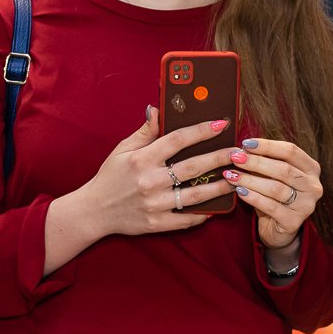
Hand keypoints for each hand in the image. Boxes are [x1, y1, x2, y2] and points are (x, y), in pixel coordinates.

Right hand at [68, 107, 241, 238]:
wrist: (93, 211)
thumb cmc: (110, 177)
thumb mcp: (122, 150)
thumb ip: (144, 132)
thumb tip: (157, 110)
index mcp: (141, 159)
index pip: (177, 140)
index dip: (200, 131)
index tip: (221, 124)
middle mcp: (149, 181)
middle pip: (192, 167)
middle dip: (219, 158)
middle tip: (239, 152)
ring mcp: (154, 204)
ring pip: (195, 196)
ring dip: (219, 187)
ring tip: (237, 179)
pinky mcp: (155, 223)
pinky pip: (185, 220)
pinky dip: (201, 215)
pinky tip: (216, 208)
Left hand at [225, 138, 323, 249]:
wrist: (278, 230)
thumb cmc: (274, 197)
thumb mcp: (273, 176)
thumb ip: (265, 162)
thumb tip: (243, 148)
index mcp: (311, 169)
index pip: (291, 151)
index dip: (267, 146)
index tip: (246, 143)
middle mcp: (313, 186)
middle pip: (284, 169)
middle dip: (256, 162)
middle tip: (235, 158)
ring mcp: (306, 205)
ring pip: (276, 188)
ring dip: (250, 180)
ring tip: (232, 175)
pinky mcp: (294, 222)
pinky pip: (270, 206)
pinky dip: (253, 197)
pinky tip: (240, 191)